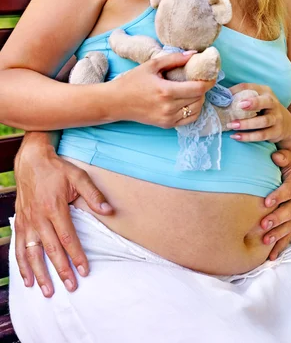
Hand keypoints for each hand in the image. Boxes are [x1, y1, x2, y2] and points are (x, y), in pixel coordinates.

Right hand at [14, 132, 112, 297]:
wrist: (31, 161)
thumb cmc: (57, 169)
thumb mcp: (78, 176)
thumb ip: (93, 194)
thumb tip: (108, 210)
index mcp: (55, 208)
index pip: (68, 238)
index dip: (77, 256)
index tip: (85, 270)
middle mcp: (39, 218)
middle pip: (51, 250)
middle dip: (62, 270)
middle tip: (72, 286)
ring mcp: (27, 222)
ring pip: (32, 253)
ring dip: (40, 274)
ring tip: (48, 291)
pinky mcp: (20, 223)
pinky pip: (19, 248)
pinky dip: (22, 265)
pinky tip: (27, 279)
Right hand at [108, 51, 214, 126]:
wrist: (116, 102)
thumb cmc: (132, 81)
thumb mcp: (152, 65)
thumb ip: (174, 59)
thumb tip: (193, 54)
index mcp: (166, 91)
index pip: (197, 89)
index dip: (208, 82)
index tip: (211, 75)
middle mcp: (168, 108)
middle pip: (199, 99)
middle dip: (203, 88)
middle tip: (200, 79)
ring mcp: (168, 118)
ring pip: (196, 109)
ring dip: (199, 99)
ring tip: (193, 89)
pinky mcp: (167, 125)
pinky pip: (190, 119)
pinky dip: (194, 110)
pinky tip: (188, 101)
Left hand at [227, 83, 290, 143]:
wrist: (285, 124)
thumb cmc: (264, 109)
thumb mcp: (257, 99)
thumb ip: (243, 96)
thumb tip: (222, 96)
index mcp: (265, 92)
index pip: (251, 87)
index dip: (239, 90)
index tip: (226, 95)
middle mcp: (273, 103)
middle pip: (265, 102)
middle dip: (253, 103)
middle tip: (239, 106)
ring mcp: (276, 118)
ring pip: (263, 121)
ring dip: (246, 124)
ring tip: (232, 125)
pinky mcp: (275, 132)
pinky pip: (262, 135)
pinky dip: (248, 137)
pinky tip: (236, 136)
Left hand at [260, 150, 290, 259]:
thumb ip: (284, 158)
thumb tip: (275, 156)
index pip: (286, 192)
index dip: (277, 196)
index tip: (266, 202)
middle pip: (287, 213)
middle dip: (275, 220)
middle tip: (263, 225)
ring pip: (288, 227)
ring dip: (277, 235)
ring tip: (266, 241)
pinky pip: (288, 236)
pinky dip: (280, 246)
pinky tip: (271, 257)